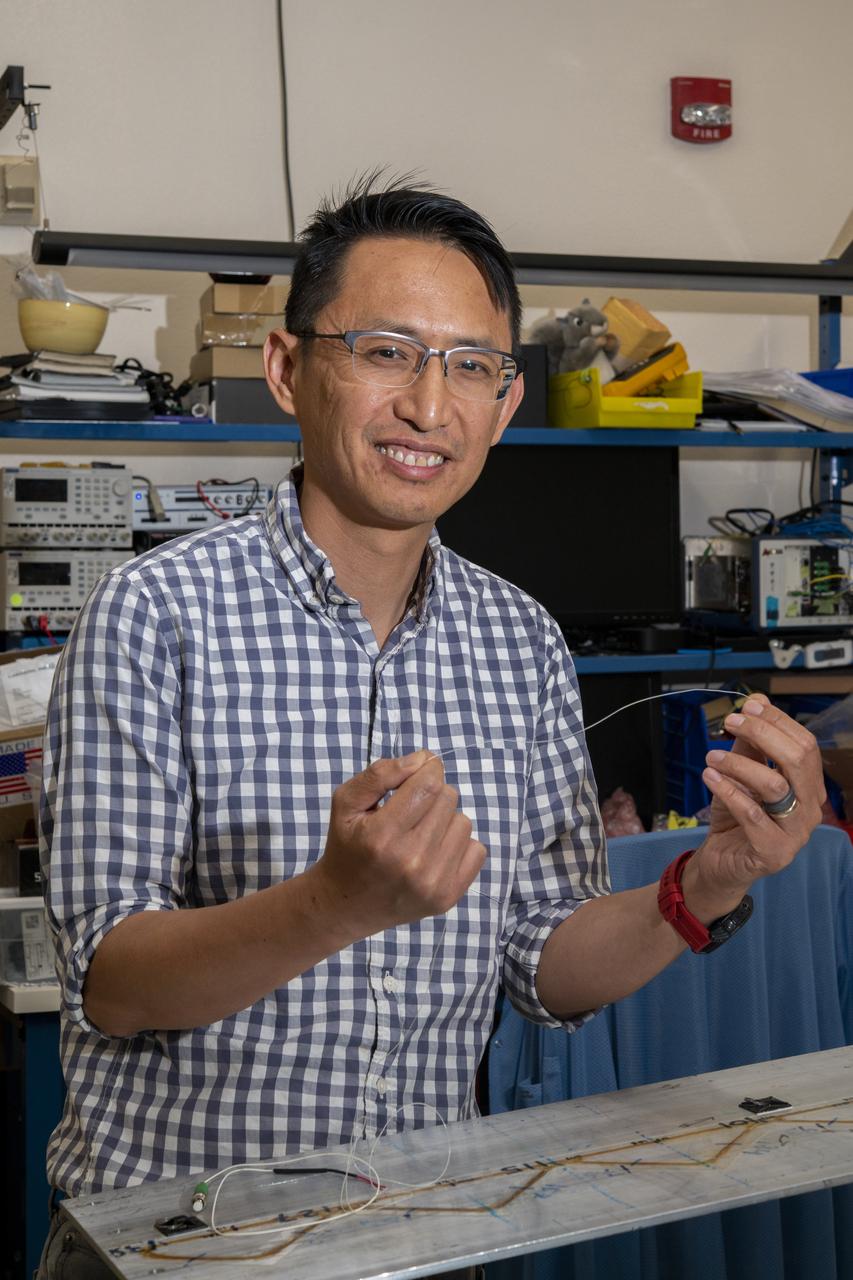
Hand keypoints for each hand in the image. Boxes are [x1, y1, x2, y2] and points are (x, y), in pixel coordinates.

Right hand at [314, 750, 485, 937]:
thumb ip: (381, 774)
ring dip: (444, 821)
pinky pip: (477, 850)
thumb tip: (424, 759)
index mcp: (381, 835)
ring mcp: (432, 883)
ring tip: (420, 834)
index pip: (429, 784)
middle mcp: (410, 861)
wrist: (347, 905)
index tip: (418, 774)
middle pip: (448, 799)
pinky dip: (458, 845)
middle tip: (410, 812)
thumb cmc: (347, 847)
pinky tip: (434, 853)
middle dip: (431, 795)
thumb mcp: (346, 803)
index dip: (428, 770)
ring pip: (464, 822)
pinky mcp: (448, 898)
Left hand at [685, 694, 824, 916]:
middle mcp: (810, 808)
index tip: (747, 707)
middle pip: (797, 760)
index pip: (805, 744)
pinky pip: (752, 816)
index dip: (777, 721)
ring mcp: (796, 833)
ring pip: (775, 786)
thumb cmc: (735, 816)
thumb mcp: (741, 774)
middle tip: (730, 723)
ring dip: (739, 764)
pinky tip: (710, 778)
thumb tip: (757, 703)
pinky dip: (728, 792)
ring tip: (711, 757)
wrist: (722, 861)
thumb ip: (750, 744)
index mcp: (808, 785)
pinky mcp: (774, 853)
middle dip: (762, 734)